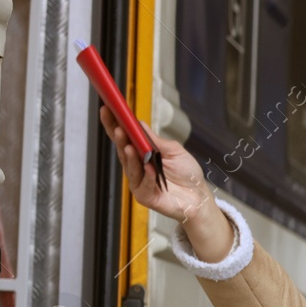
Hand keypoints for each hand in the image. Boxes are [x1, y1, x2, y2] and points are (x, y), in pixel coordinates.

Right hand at [96, 106, 231, 260]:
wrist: (199, 197)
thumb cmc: (187, 173)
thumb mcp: (174, 151)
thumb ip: (156, 140)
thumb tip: (139, 123)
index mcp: (142, 153)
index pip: (125, 137)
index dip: (114, 124)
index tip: (106, 109)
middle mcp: (137, 166)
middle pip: (123, 150)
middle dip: (119, 138)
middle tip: (117, 128)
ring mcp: (139, 181)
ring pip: (130, 167)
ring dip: (129, 156)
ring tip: (128, 145)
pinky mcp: (144, 195)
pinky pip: (143, 184)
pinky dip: (146, 175)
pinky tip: (149, 168)